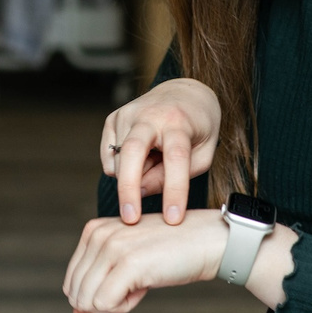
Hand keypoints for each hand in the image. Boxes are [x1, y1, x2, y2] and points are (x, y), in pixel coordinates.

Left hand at [63, 211, 225, 312]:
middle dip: (105, 301)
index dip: (99, 293)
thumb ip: (97, 288)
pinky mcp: (128, 263)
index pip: (72, 282)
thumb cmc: (170, 253)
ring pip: (87, 301)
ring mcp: (112, 247)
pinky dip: (124, 307)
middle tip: (134, 285)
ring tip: (140, 284)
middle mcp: (98, 234)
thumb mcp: (126, 267)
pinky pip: (104, 304)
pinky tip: (143, 288)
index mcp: (92, 230)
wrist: (208, 241)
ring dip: (116, 304)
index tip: (127, 279)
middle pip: (76, 294)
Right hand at [102, 79, 219, 224]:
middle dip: (129, 188)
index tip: (172, 218)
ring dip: (134, 175)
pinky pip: (109, 158)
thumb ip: (177, 175)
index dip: (174, 190)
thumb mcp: (202, 154)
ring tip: (153, 163)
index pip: (175, 158)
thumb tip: (141, 192)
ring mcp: (126, 114)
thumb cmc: (197, 128)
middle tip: (130, 219)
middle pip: (132, 152)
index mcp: (178, 122)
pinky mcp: (112, 119)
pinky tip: (139, 158)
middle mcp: (149, 115)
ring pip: (119, 161)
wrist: (184, 93)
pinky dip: (121, 168)